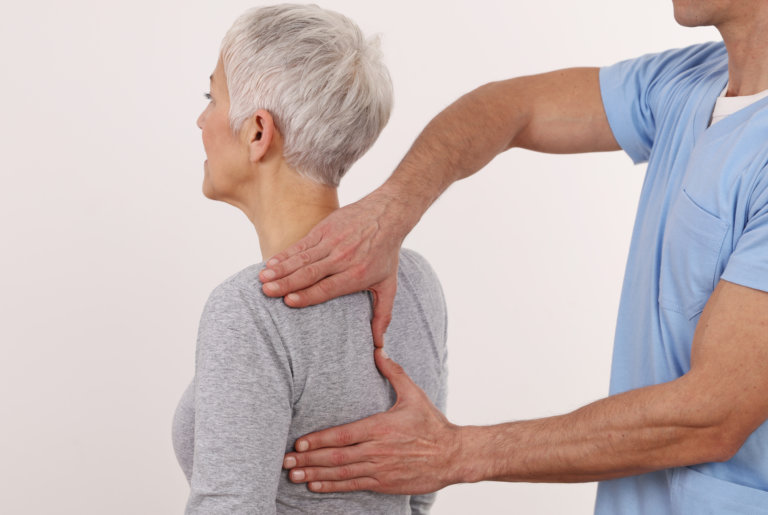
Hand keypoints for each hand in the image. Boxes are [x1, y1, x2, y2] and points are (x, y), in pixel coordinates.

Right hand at [259, 190, 407, 345]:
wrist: (387, 214)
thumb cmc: (386, 253)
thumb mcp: (389, 285)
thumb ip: (382, 315)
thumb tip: (379, 344)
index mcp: (356, 275)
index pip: (328, 288)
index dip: (308, 295)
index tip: (288, 301)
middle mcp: (342, 259)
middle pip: (310, 274)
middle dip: (286, 283)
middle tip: (267, 292)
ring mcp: (332, 242)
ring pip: (302, 258)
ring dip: (280, 269)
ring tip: (263, 279)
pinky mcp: (324, 229)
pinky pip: (301, 244)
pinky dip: (285, 254)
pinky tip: (270, 263)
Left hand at [282, 348, 462, 493]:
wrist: (453, 455)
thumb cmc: (432, 424)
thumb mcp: (414, 394)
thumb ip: (394, 373)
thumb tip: (379, 351)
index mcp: (381, 427)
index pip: (343, 435)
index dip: (319, 440)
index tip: (299, 442)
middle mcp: (377, 450)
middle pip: (336, 457)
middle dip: (308, 460)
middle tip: (286, 462)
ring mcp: (380, 469)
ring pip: (341, 473)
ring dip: (315, 475)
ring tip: (294, 476)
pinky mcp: (384, 483)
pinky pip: (353, 485)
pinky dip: (333, 486)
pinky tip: (316, 486)